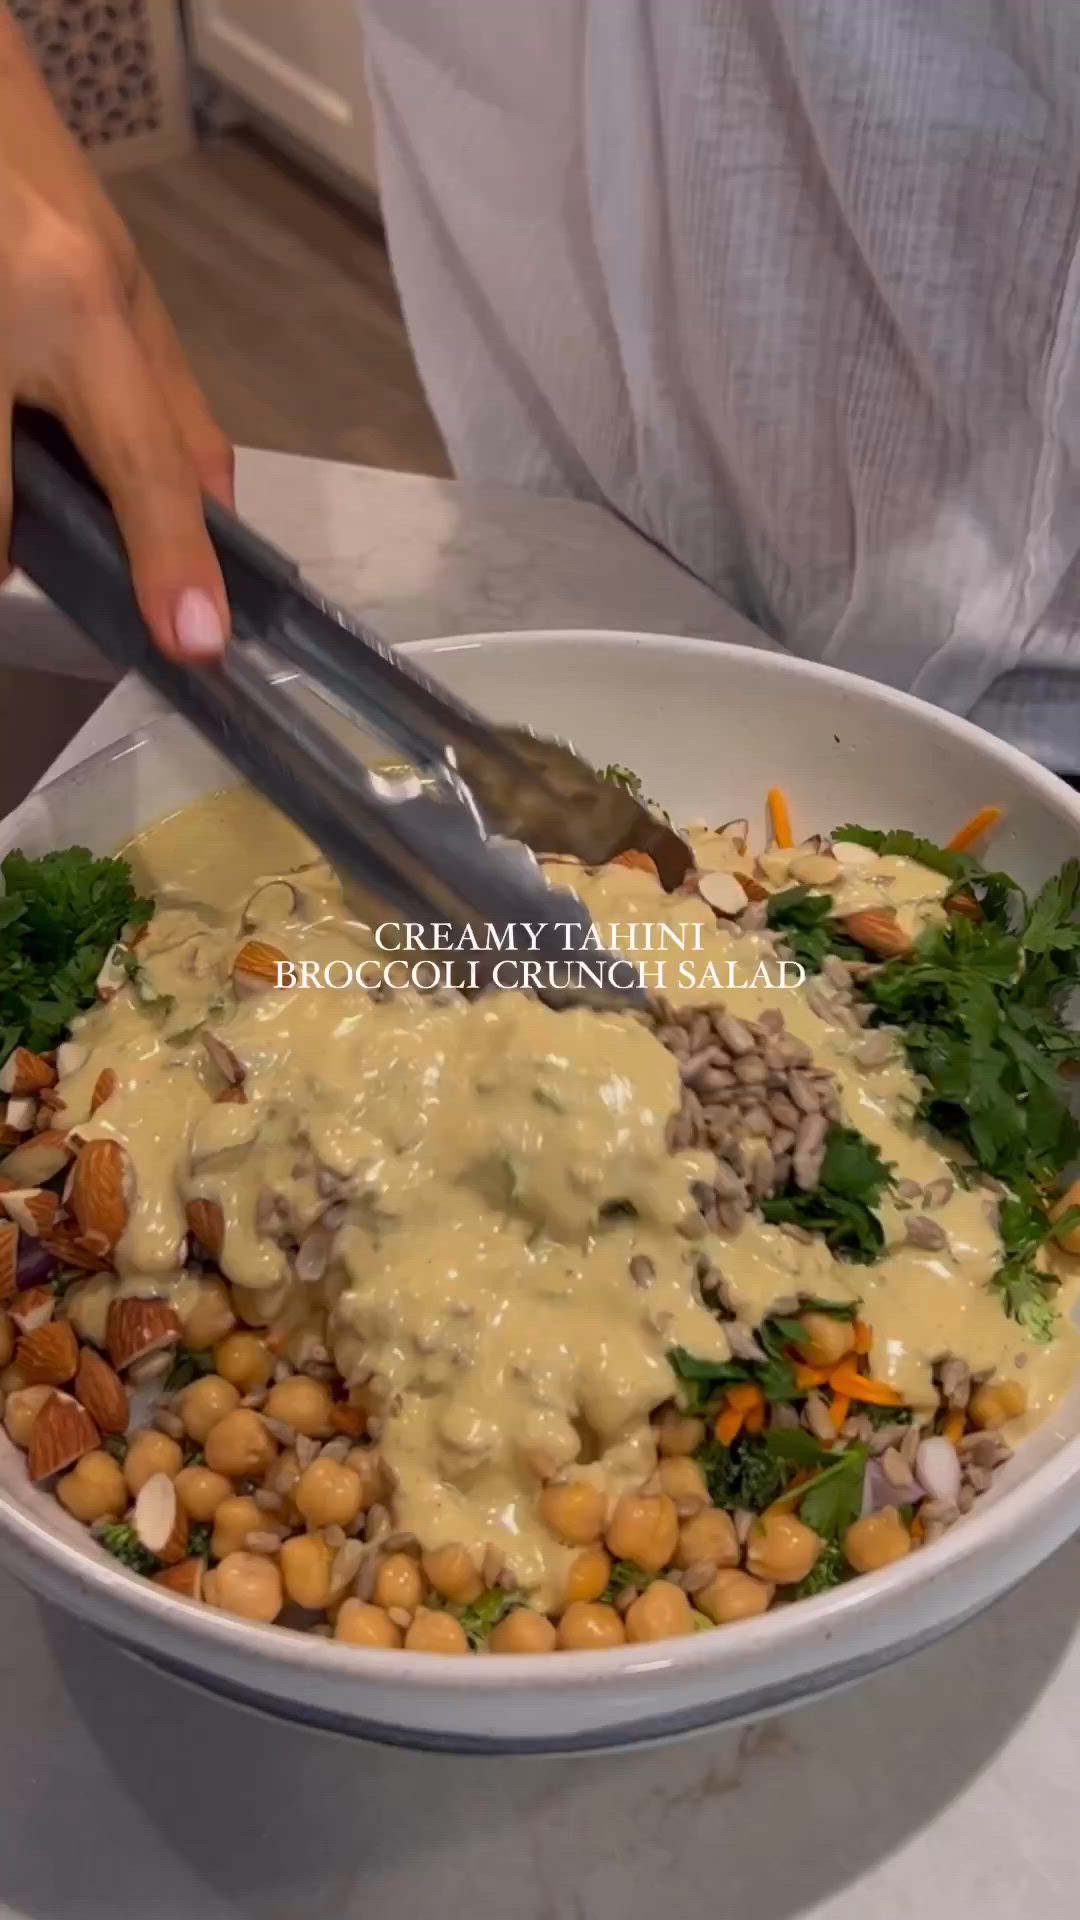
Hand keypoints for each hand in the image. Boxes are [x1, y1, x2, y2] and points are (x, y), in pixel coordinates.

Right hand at [0, 9, 231, 660]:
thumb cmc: (29, 175)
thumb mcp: (123, 281)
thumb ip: (170, 410)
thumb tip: (215, 521)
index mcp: (76, 304)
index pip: (140, 461)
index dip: (169, 560)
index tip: (193, 641)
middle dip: (7, 550)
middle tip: (16, 547)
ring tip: (4, 433)